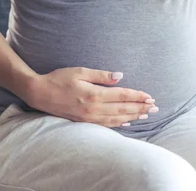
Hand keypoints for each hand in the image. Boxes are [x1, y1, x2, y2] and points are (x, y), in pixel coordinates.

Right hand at [26, 67, 157, 126]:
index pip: (122, 95)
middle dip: (140, 108)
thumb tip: (120, 76)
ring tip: (146, 115)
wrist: (40, 93)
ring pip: (116, 118)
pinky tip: (127, 122)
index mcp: (94, 94)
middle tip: (155, 108)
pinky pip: (106, 124)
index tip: (150, 97)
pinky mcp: (84, 121)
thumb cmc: (60, 78)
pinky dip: (119, 123)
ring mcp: (89, 117)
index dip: (137, 96)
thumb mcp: (81, 71)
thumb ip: (101, 75)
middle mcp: (93, 108)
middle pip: (122, 108)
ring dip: (132, 116)